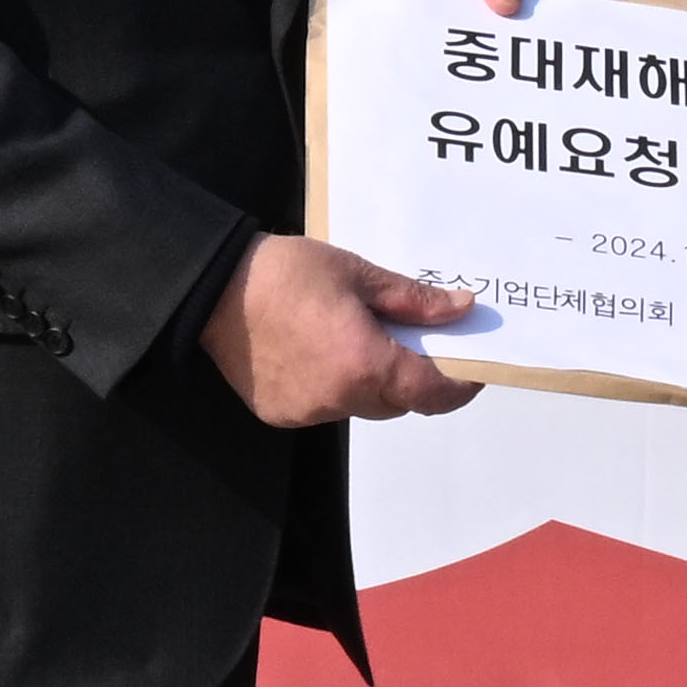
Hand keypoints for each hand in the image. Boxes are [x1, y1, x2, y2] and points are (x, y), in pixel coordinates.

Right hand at [202, 233, 481, 426]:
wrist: (213, 287)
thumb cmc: (286, 273)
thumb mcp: (357, 273)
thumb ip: (413, 299)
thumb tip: (461, 309)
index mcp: (365, 364)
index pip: (432, 393)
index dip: (460, 385)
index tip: (474, 367)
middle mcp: (339, 399)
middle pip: (398, 401)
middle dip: (413, 374)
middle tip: (412, 335)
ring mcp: (307, 411)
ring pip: (361, 404)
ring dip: (371, 379)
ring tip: (358, 333)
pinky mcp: (280, 413)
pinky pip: (325, 405)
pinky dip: (335, 383)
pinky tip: (318, 346)